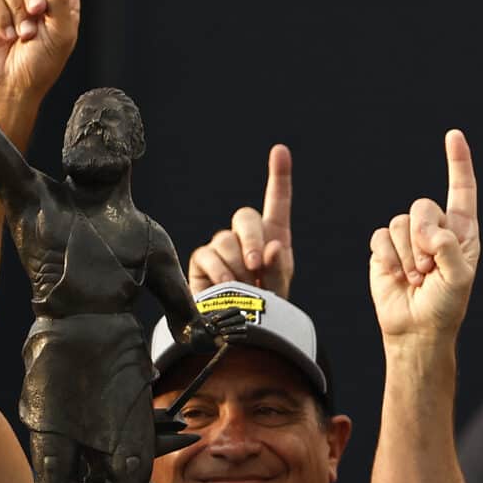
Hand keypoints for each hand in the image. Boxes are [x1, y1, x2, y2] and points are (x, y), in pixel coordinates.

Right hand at [0, 0, 81, 113]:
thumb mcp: (62, 35)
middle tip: (37, 17)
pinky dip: (2, 16)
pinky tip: (6, 36)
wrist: (11, 87)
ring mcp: (9, 2)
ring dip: (19, 10)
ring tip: (23, 35)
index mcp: (60, 2)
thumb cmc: (41, 66)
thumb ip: (59, 0)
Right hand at [187, 144, 294, 294]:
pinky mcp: (202, 258)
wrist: (237, 331)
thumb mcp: (278, 289)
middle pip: (245, 217)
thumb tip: (274, 247)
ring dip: (237, 268)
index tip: (280, 150)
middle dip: (253, 241)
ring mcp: (222, 245)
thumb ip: (279, 268)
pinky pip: (210, 256)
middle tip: (256, 267)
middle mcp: (245, 235)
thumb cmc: (263, 307)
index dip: (279, 176)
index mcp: (273, 235)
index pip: (277, 201)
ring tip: (243, 289)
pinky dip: (221, 274)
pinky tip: (226, 288)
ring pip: (227, 241)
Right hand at [367, 130, 480, 349]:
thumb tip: (428, 231)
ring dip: (408, 255)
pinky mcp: (384, 249)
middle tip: (430, 268)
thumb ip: (449, 248)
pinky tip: (399, 278)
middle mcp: (435, 230)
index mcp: (462, 232)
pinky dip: (390, 259)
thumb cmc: (446, 307)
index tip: (453, 136)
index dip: (457, 163)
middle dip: (424, 237)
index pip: (461, 190)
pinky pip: (381, 237)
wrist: (417, 331)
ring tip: (417, 278)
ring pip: (400, 222)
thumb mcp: (460, 278)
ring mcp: (408, 238)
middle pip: (423, 206)